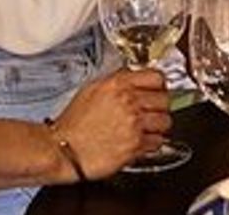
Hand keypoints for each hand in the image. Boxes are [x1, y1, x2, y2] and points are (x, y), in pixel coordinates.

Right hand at [49, 69, 171, 180]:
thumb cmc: (73, 124)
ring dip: (158, 126)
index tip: (158, 91)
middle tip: (152, 112)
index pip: (157, 77)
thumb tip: (132, 77)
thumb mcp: (91, 90)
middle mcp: (129, 102)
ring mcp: (134, 123)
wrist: (63, 150)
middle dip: (159, 107)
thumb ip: (115, 81)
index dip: (159, 85)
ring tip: (147, 128)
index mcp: (118, 84)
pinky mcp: (135, 145)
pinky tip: (141, 142)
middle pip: (165, 99)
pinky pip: (157, 142)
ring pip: (165, 121)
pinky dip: (151, 143)